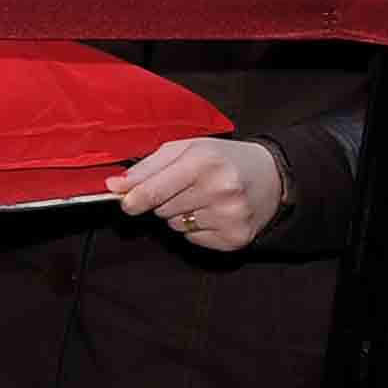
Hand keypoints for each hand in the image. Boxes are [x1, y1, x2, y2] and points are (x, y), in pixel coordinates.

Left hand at [111, 136, 281, 251]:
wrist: (273, 176)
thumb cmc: (222, 158)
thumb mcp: (186, 148)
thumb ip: (147, 166)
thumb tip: (114, 186)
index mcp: (204, 162)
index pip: (153, 190)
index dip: (133, 199)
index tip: (125, 201)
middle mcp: (220, 190)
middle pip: (161, 209)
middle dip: (162, 200)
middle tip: (184, 187)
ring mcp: (230, 217)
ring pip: (175, 225)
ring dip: (179, 214)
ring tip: (203, 197)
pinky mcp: (236, 238)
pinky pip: (192, 239)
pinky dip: (195, 228)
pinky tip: (214, 212)